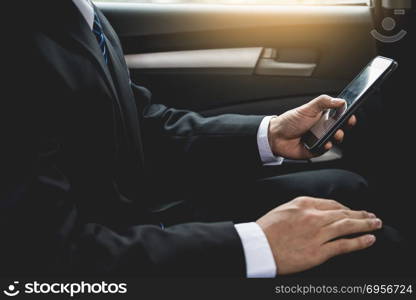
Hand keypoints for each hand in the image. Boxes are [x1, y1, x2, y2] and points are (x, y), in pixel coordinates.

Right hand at [256, 196, 380, 274]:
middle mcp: (313, 216)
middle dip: (360, 214)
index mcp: (303, 204)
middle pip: (343, 213)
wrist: (258, 247)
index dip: (346, 207)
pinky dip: (359, 242)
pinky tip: (369, 240)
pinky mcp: (318, 251)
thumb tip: (316, 212)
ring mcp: (317, 234)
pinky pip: (344, 245)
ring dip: (365, 224)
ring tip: (375, 224)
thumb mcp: (284, 210)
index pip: (331, 203)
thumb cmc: (266, 230)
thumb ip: (302, 209)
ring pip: (347, 226)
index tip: (352, 211)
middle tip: (371, 215)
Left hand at [268, 95, 356, 158]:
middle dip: (345, 127)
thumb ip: (324, 102)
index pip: (339, 115)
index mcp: (322, 116)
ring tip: (334, 134)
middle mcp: (322, 128)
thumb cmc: (290, 121)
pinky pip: (325, 150)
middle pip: (340, 128)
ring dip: (337, 137)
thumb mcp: (307, 108)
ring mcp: (319, 139)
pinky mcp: (315, 150)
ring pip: (334, 140)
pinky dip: (326, 147)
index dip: (347, 115)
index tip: (351, 114)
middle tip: (344, 124)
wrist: (275, 136)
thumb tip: (341, 100)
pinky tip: (324, 143)